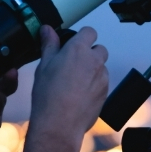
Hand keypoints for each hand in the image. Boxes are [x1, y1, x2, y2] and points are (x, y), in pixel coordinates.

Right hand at [28, 26, 108, 145]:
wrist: (60, 122)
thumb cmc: (48, 94)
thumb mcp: (44, 65)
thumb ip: (49, 45)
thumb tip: (47, 29)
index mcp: (78, 50)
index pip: (90, 32)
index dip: (81, 37)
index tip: (72, 44)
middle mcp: (95, 61)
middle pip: (99, 49)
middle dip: (88, 53)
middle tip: (71, 64)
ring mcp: (103, 77)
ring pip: (101, 67)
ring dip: (92, 69)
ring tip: (73, 82)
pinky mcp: (106, 91)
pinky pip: (102, 82)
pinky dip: (94, 84)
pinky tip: (79, 93)